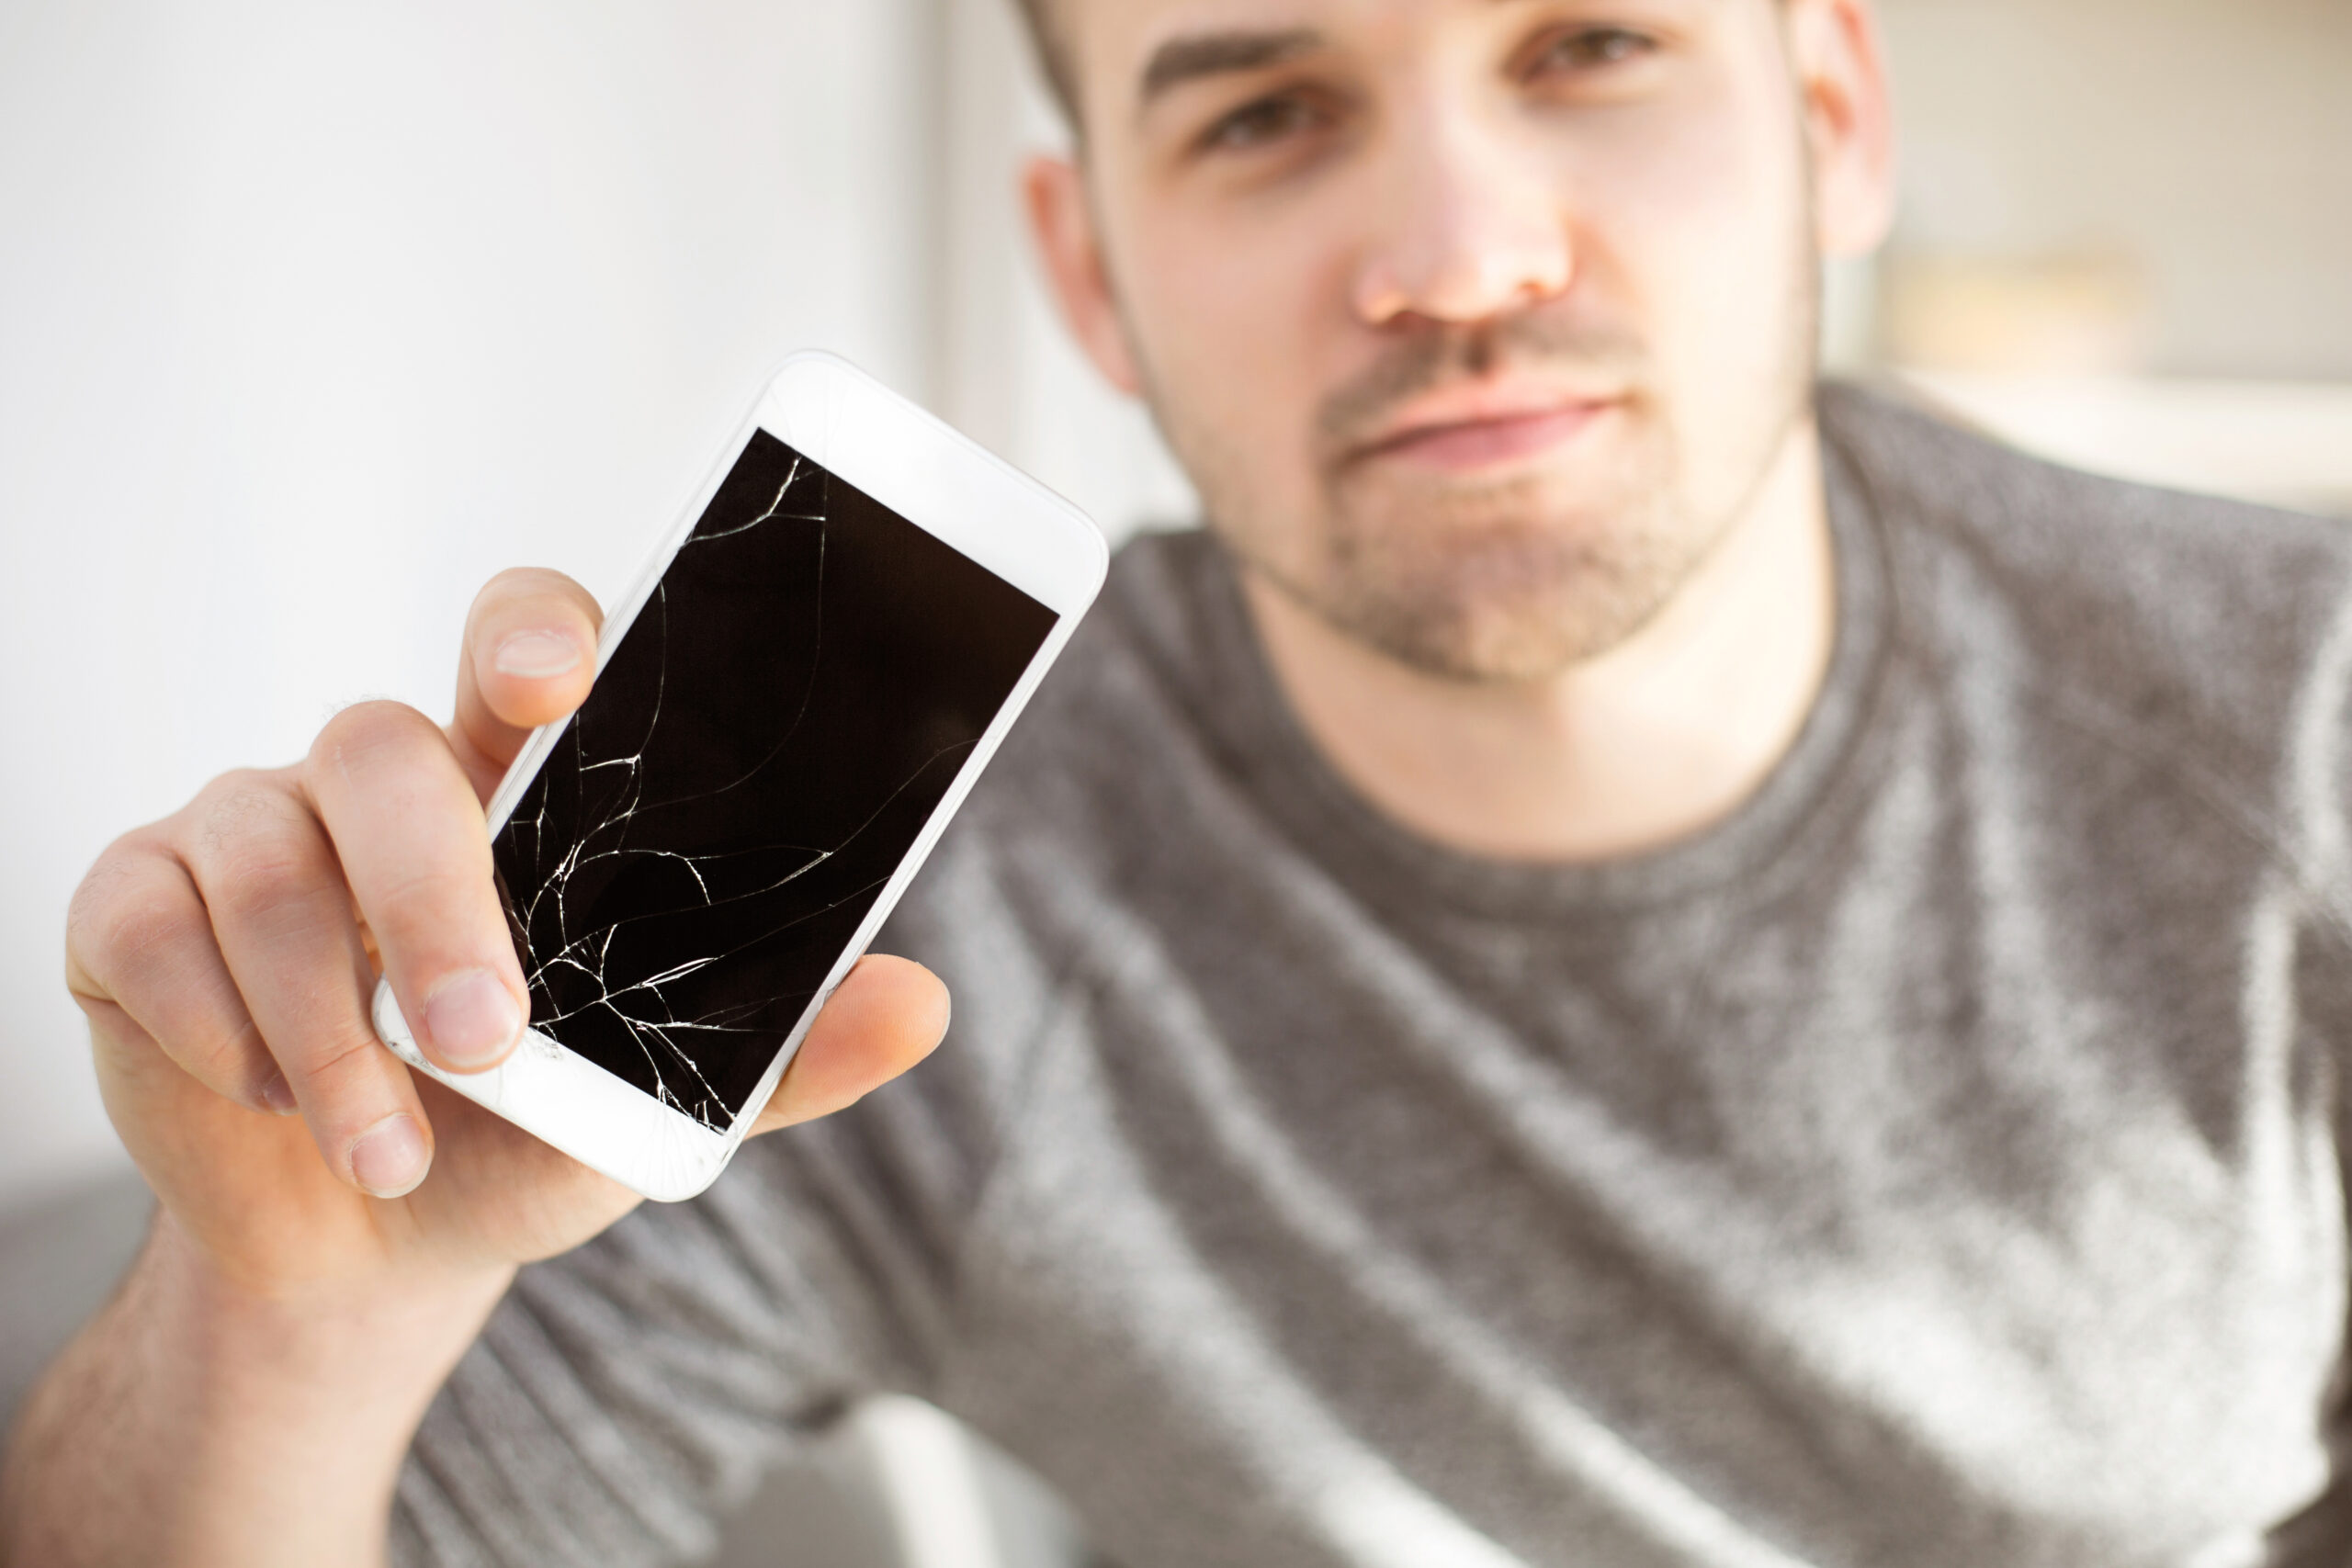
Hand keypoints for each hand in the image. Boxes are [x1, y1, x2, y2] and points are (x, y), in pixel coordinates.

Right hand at [65, 568, 951, 1303]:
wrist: (383, 1243)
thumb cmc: (529, 1132)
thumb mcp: (659, 1101)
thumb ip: (778, 1047)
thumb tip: (922, 1002)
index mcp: (515, 789)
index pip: (521, 642)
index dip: (534, 629)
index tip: (555, 672)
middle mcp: (376, 783)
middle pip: (380, 747)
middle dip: (430, 896)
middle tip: (483, 1035)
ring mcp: (245, 831)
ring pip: (264, 856)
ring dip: (326, 1022)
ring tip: (392, 1145)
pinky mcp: (133, 909)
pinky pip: (143, 925)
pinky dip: (218, 1029)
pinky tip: (271, 1099)